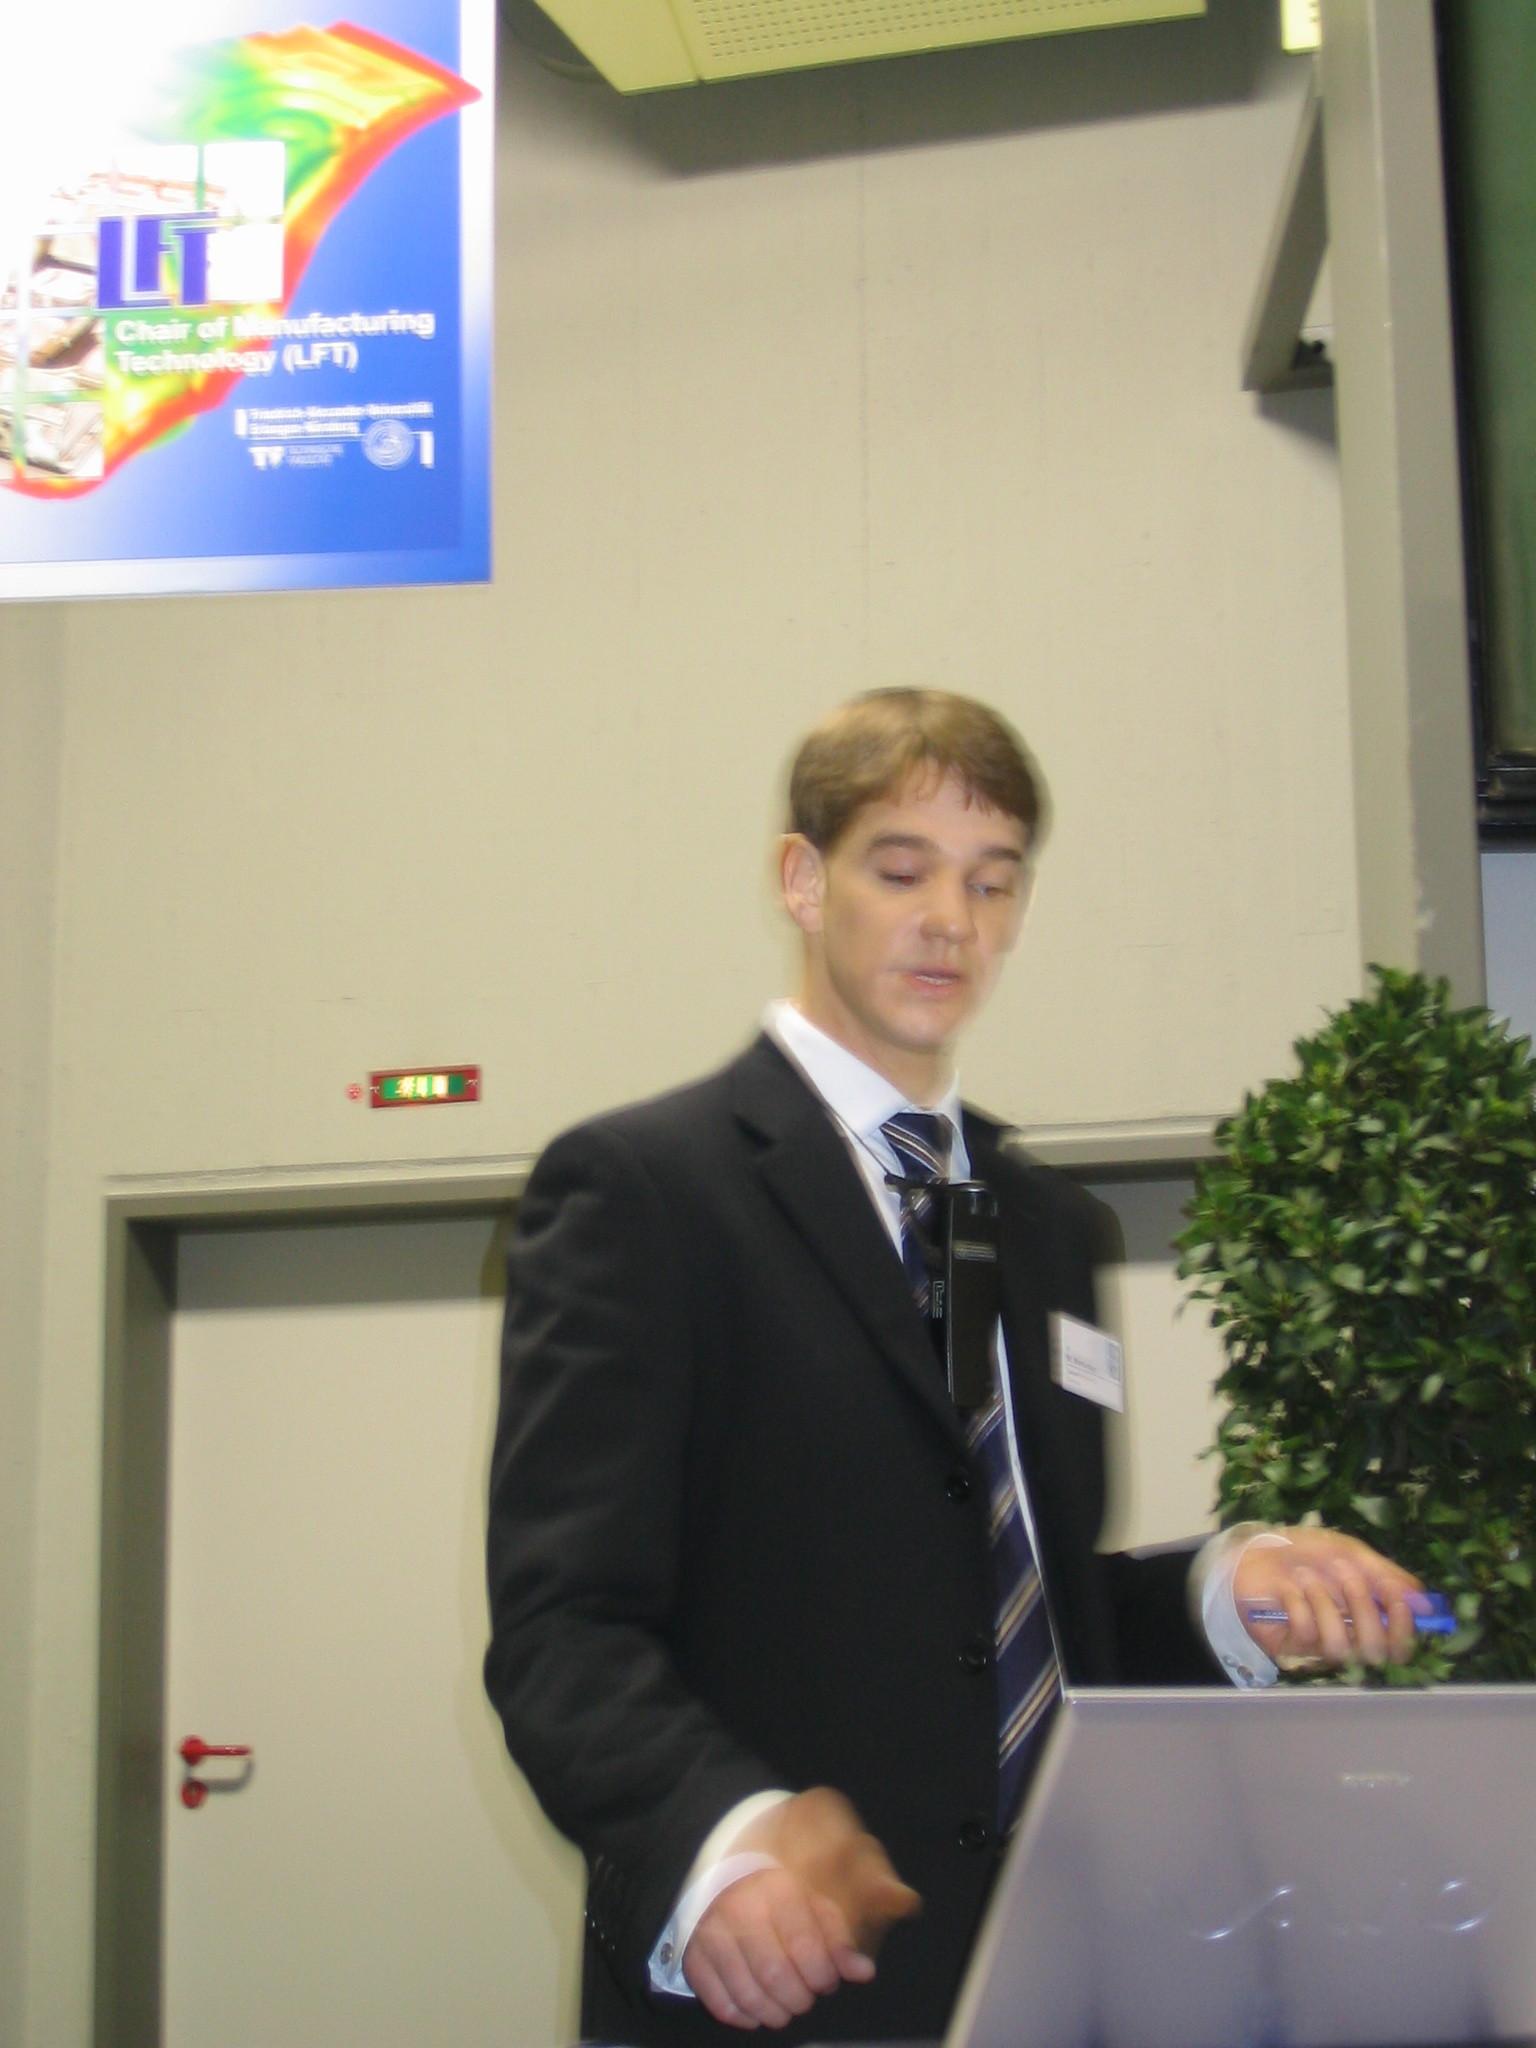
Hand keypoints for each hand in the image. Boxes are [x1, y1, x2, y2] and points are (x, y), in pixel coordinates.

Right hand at [682, 1787, 920, 2029]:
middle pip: (777, 1977)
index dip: (825, 1972)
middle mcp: (741, 1905)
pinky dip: (740, 2013)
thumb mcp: (837, 1861)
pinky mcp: (694, 1947)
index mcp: (779, 1883)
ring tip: (786, 2005)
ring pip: (748, 1993)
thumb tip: (877, 1947)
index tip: (831, 1976)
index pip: (807, 1948)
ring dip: (774, 2010)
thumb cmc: (797, 1861)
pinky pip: (717, 1998)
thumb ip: (862, 1900)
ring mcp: (713, 1927)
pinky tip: (755, 2008)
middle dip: (801, 1995)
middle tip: (808, 1991)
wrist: (739, 1840)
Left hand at [1233, 1527, 1423, 1667]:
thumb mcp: (1349, 1551)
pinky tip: (1286, 1589)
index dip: (1403, 1626)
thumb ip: (1386, 1574)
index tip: (1395, 1599)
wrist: (1254, 1551)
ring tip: (1306, 1577)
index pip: (1400, 1643)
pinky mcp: (1291, 1645)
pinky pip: (1305, 1633)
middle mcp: (1349, 1634)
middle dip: (1363, 1608)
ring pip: (1340, 1645)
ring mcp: (1320, 1643)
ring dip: (1324, 1603)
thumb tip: (1426, 1602)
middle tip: (1344, 1573)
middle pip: (1377, 1649)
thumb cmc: (1304, 1551)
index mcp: (1368, 1614)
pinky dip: (1297, 1603)